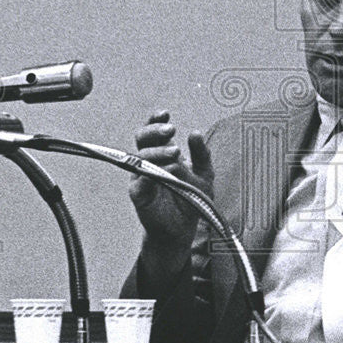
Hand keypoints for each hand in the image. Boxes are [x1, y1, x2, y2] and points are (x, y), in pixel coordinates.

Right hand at [129, 109, 214, 245]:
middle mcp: (148, 162)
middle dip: (155, 132)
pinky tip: (159, 173)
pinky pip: (139, 182)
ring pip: (141, 158)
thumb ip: (202, 154)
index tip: (165, 114)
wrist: (182, 228)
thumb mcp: (204, 173)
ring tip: (176, 153)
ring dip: (157, 153)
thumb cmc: (190, 197)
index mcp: (162, 153)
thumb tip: (194, 132)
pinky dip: (148, 176)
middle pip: (142, 139)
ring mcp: (141, 177)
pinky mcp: (139, 195)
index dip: (156, 121)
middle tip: (171, 131)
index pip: (154, 132)